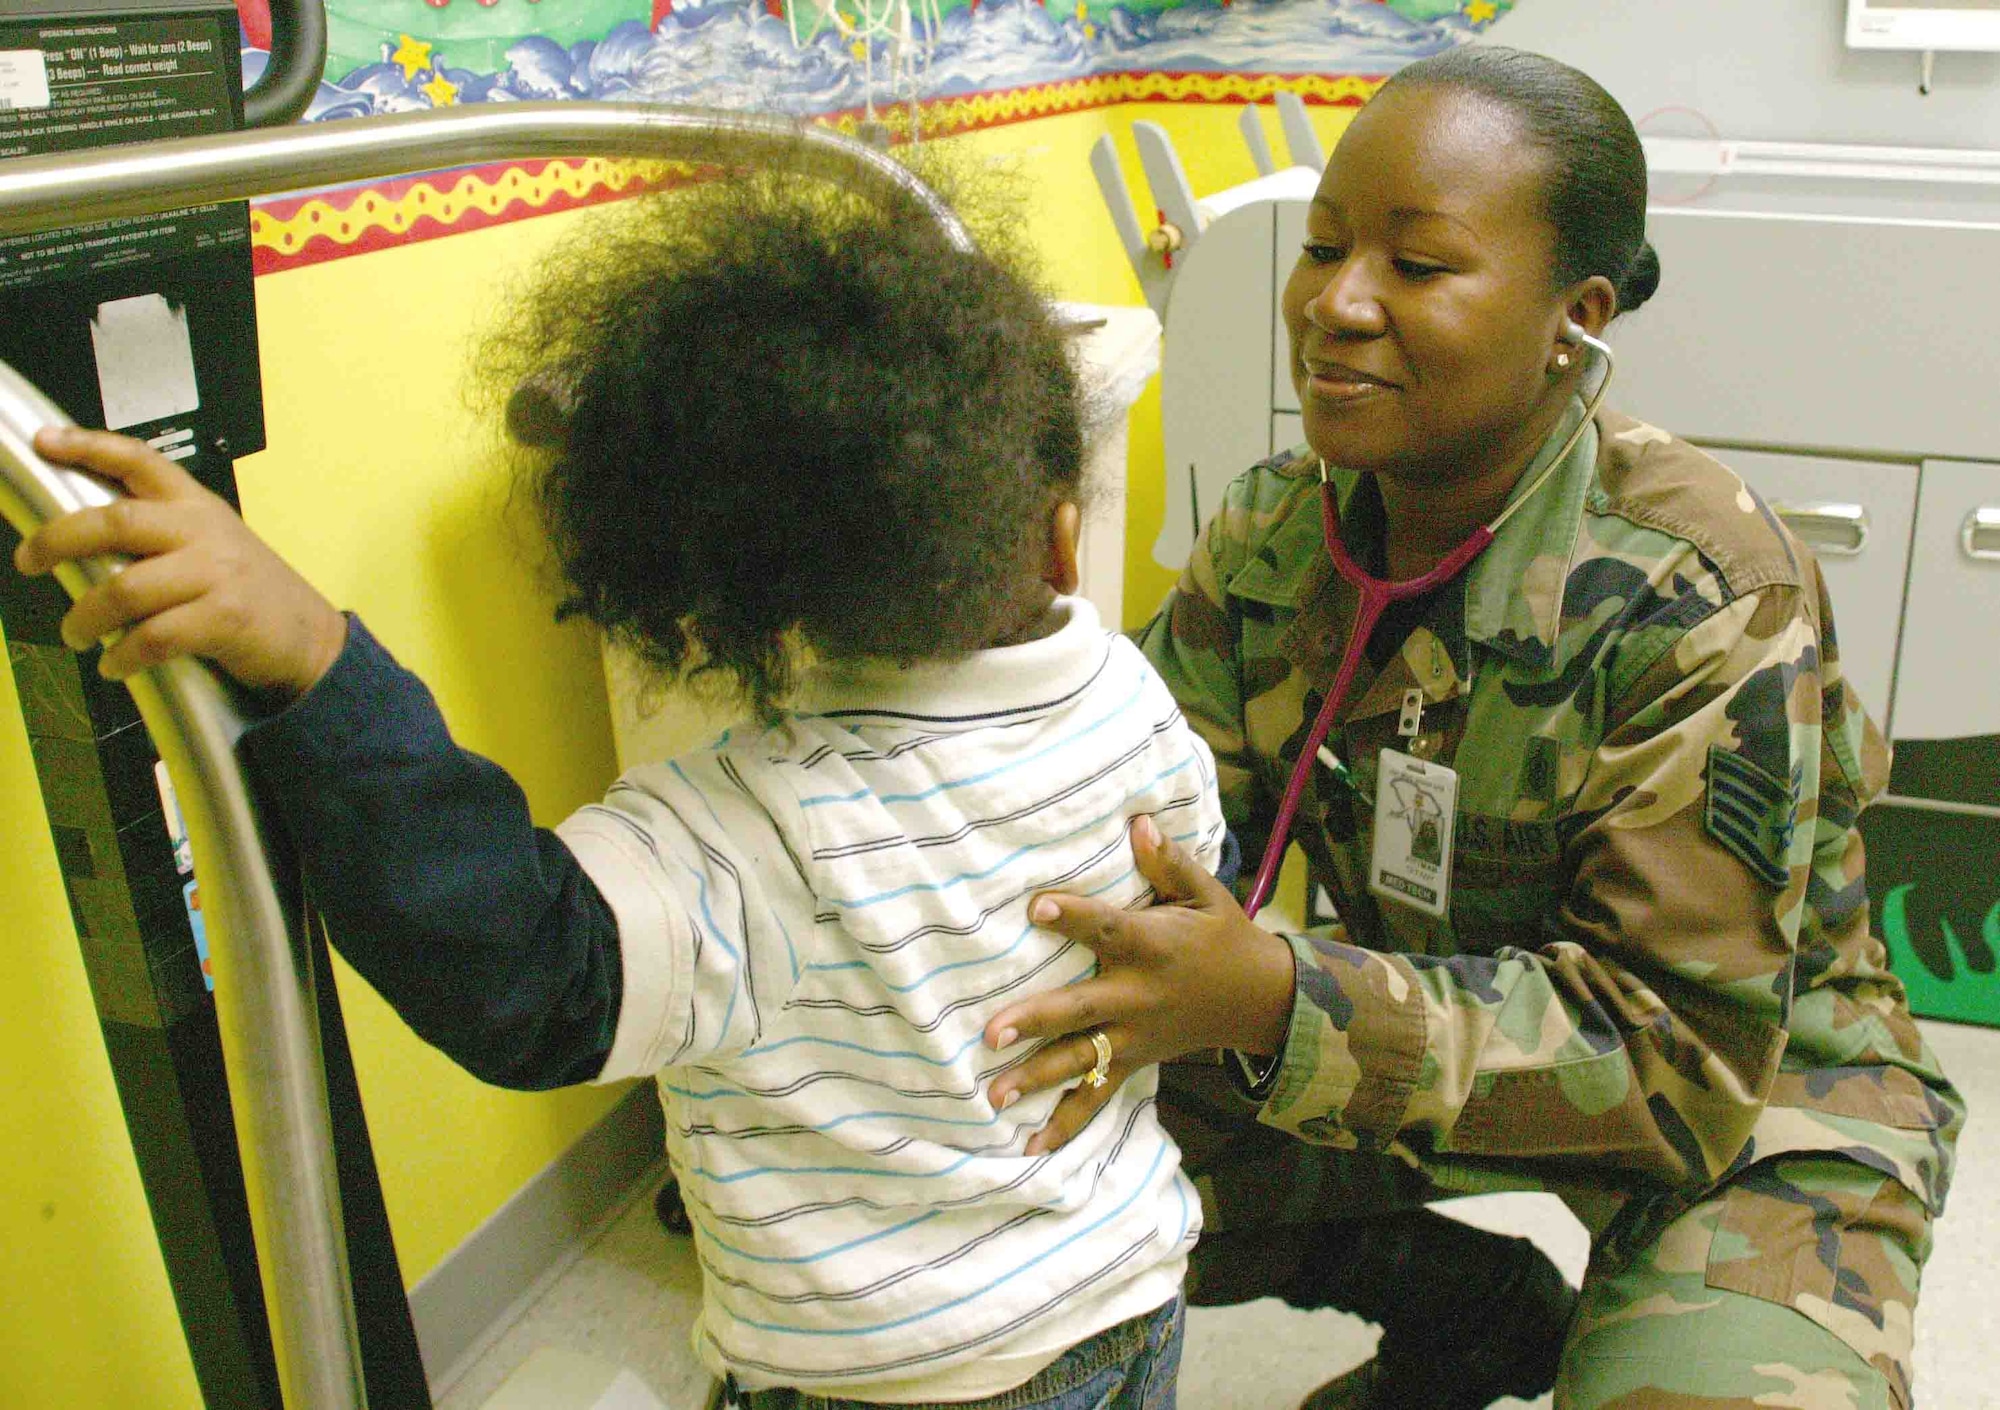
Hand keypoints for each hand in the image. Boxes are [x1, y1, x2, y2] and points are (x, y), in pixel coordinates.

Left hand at [12, 427, 346, 700]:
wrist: (311, 638)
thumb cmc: (251, 593)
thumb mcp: (213, 545)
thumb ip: (161, 535)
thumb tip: (82, 546)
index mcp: (197, 506)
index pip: (139, 461)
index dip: (88, 446)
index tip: (44, 441)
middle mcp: (204, 531)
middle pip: (117, 522)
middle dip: (59, 540)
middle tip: (29, 561)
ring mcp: (216, 574)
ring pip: (126, 588)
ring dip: (86, 617)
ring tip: (75, 633)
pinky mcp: (224, 618)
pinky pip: (153, 637)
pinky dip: (123, 656)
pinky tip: (114, 665)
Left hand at [984, 815, 1295, 1153]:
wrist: (1259, 999)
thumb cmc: (1222, 936)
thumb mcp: (1205, 893)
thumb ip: (1168, 862)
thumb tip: (1137, 823)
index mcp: (1152, 947)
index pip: (1106, 930)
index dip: (1072, 917)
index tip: (1036, 907)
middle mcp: (1138, 997)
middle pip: (1081, 1010)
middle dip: (1037, 1021)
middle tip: (992, 1031)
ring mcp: (1134, 1037)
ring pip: (1081, 1060)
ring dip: (1036, 1078)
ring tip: (992, 1095)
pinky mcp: (1133, 1063)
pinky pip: (1097, 1098)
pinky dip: (1066, 1124)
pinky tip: (1029, 1147)